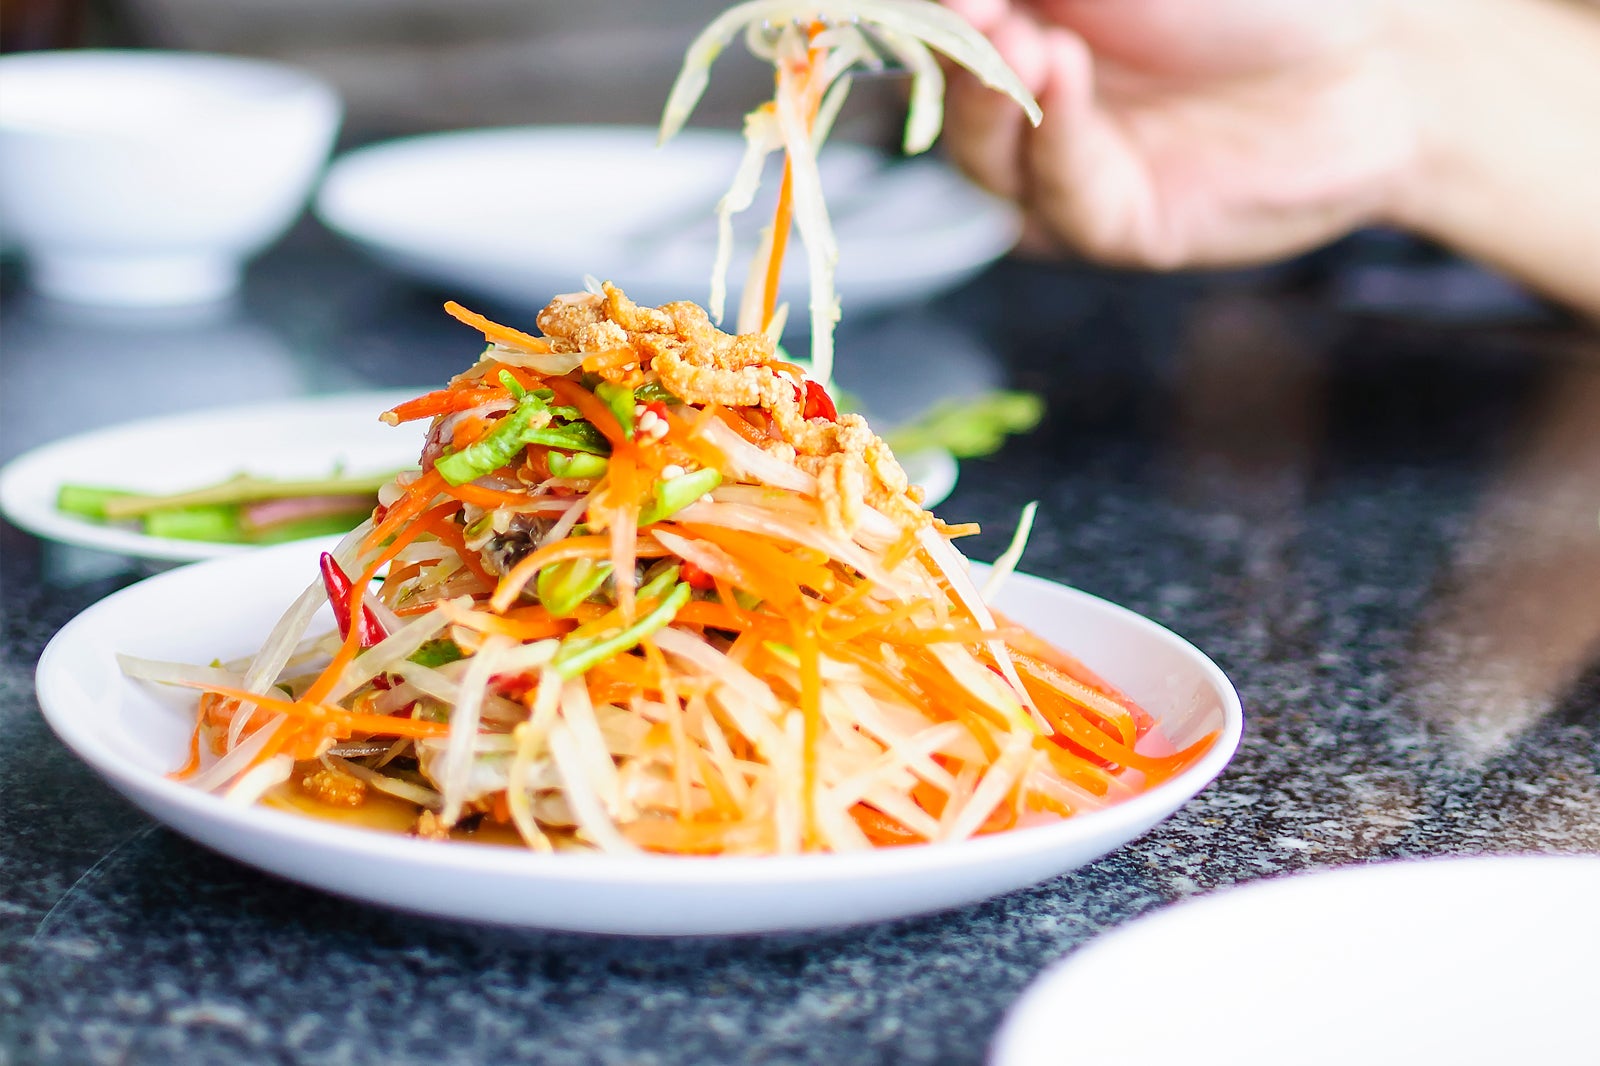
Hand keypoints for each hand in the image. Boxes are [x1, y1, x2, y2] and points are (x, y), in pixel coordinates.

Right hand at [942, 0, 1416, 268]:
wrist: (1381, 59)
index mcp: (1026, 29)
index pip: (935, 30)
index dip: (914, 17)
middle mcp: (1032, 104)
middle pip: (938, 95)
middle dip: (946, 47)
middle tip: (973, 5)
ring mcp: (1066, 169)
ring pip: (982, 156)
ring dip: (985, 95)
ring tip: (1013, 36)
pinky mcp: (1114, 226)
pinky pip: (1059, 195)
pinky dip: (1053, 134)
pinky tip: (1060, 73)